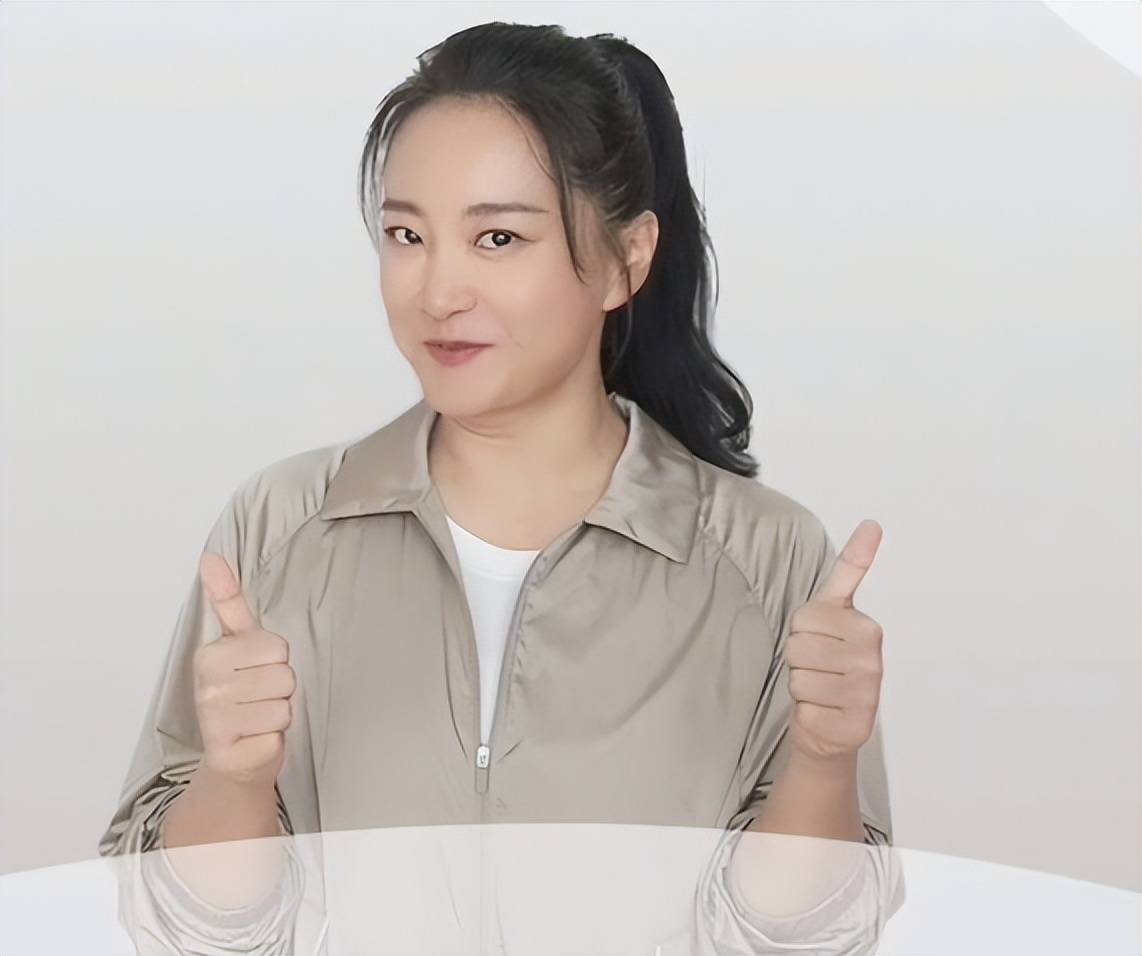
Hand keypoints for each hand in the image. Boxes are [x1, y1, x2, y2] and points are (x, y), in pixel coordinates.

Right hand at [192, 552, 296, 788]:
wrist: (233, 756)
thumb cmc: (241, 695)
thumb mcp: (237, 643)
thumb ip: (228, 600)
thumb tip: (212, 557)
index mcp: (209, 656)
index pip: (276, 646)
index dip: (275, 661)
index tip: (255, 671)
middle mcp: (207, 689)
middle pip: (284, 675)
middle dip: (280, 689)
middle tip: (259, 698)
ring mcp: (215, 723)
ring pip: (285, 705)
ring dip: (279, 714)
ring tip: (258, 717)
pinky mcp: (230, 753)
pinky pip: (278, 734)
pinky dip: (274, 739)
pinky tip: (255, 739)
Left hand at [784, 519, 884, 763]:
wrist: (837, 722)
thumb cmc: (833, 660)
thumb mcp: (838, 610)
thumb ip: (851, 567)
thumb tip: (871, 524)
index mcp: (868, 628)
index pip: (804, 620)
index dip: (802, 632)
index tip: (823, 639)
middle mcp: (873, 661)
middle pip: (798, 648)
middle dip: (799, 659)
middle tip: (821, 667)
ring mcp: (866, 696)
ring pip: (798, 679)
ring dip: (802, 686)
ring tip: (823, 688)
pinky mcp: (854, 727)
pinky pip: (804, 709)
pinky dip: (807, 712)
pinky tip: (825, 711)